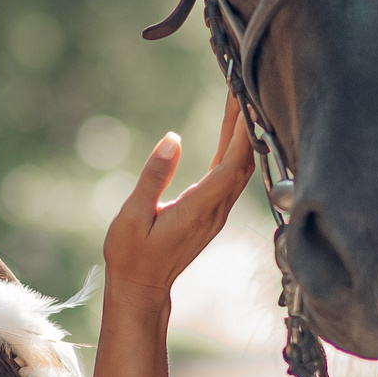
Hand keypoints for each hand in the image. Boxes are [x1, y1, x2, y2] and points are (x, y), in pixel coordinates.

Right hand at [103, 97, 255, 304]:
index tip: (244, 104)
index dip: (241, 135)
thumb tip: (173, 139)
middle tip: (243, 89)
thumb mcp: (133, 215)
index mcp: (198, 209)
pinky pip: (231, 176)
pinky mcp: (212, 212)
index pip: (230, 167)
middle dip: (245, 125)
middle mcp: (215, 211)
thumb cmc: (131, 254)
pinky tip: (232, 132)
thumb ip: (154, 177)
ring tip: (240, 102)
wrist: (141, 287)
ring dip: (242, 136)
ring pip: (240, 169)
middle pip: (242, 162)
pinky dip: (235, 150)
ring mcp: (216, 213)